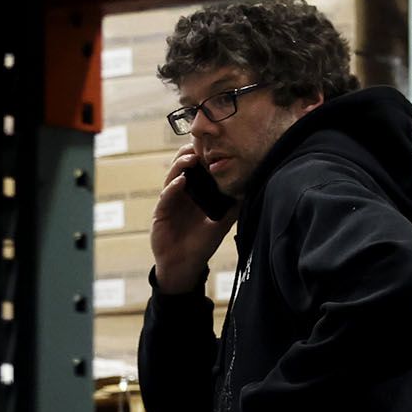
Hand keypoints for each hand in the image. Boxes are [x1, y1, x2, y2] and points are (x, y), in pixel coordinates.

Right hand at [150, 148, 234, 294]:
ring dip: (181, 166)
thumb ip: (233, 208)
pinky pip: (165, 196)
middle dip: (190, 154)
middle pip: (182, 167)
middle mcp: (181, 194)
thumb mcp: (222, 223)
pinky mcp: (161, 213)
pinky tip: (181, 181)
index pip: (198, 169)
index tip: (214, 145)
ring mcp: (170, 202)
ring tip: (191, 158)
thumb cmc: (202, 244)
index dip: (203, 156)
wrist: (184, 266)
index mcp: (195, 193)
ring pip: (172, 177)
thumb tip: (250, 192)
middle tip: (200, 145)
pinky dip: (172, 187)